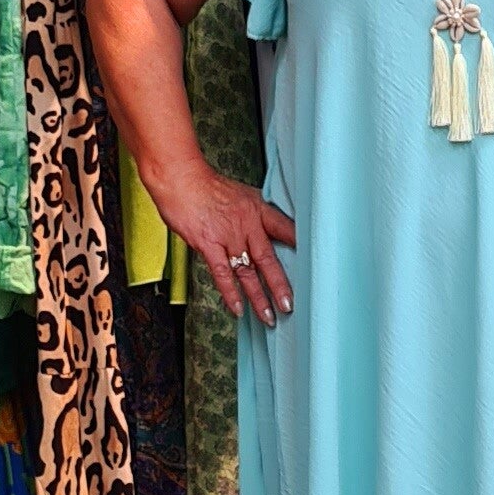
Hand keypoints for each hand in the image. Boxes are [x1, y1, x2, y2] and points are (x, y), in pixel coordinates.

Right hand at [158, 157, 295, 326]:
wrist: (179, 178)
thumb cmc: (204, 185)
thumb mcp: (238, 193)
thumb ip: (250, 214)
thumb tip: (259, 231)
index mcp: (257, 208)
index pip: (285, 228)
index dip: (299, 246)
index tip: (314, 262)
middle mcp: (246, 223)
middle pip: (268, 258)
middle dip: (280, 285)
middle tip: (289, 305)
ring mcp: (228, 235)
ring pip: (247, 271)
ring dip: (258, 296)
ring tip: (268, 316)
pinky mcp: (208, 243)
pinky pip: (222, 273)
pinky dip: (230, 292)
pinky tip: (237, 308)